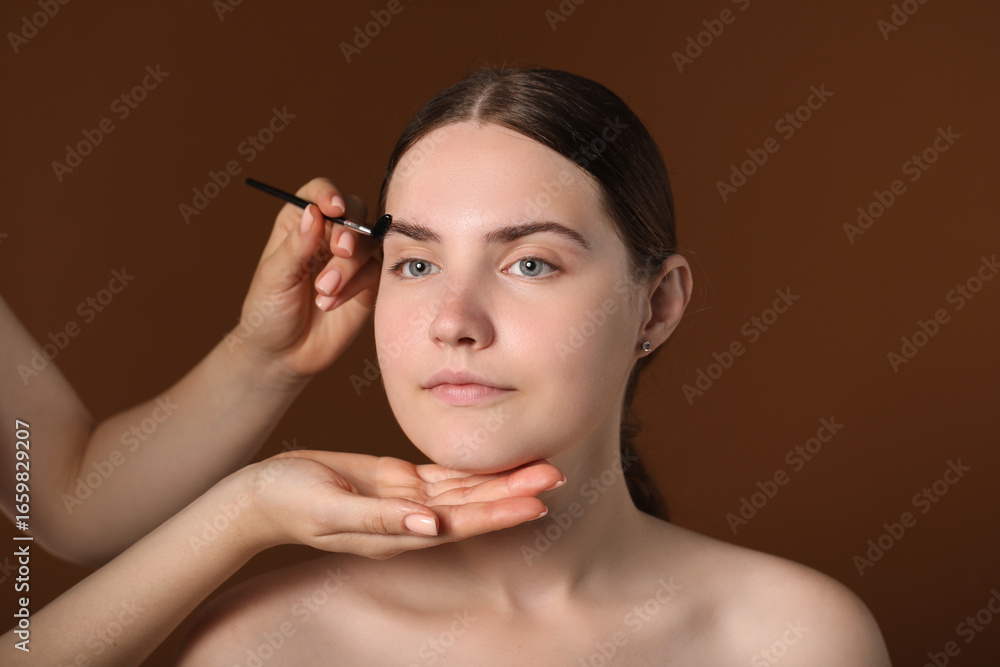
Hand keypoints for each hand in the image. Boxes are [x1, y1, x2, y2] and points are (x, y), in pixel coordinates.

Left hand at [233, 177, 382, 379]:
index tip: (333, 209)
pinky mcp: (367, 285)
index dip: (329, 195)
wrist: (282, 355)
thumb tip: (313, 212)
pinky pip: (376, 272)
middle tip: (339, 251)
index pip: (319, 193)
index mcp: (299, 224)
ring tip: (323, 291)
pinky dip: (355, 286)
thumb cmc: (269, 312)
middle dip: (349, 230)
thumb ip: (296, 245)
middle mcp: (328, 237)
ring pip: (368, 242)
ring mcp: (350, 261)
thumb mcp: (274, 277)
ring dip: (349, 265)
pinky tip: (330, 304)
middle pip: (354, 211)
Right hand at [239, 451, 564, 559]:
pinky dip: (470, 468)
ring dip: (500, 479)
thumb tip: (430, 527)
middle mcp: (410, 519)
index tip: (536, 503)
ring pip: (462, 487)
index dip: (498, 512)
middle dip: (512, 491)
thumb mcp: (333, 511)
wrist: (262, 495)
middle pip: (472, 504)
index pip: (460, 522)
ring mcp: (404, 499)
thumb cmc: (291, 503)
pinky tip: (497, 461)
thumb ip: (382, 520)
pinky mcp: (396, 479)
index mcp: (398, 533)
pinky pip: (441, 474)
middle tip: (556, 475)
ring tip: (540, 467)